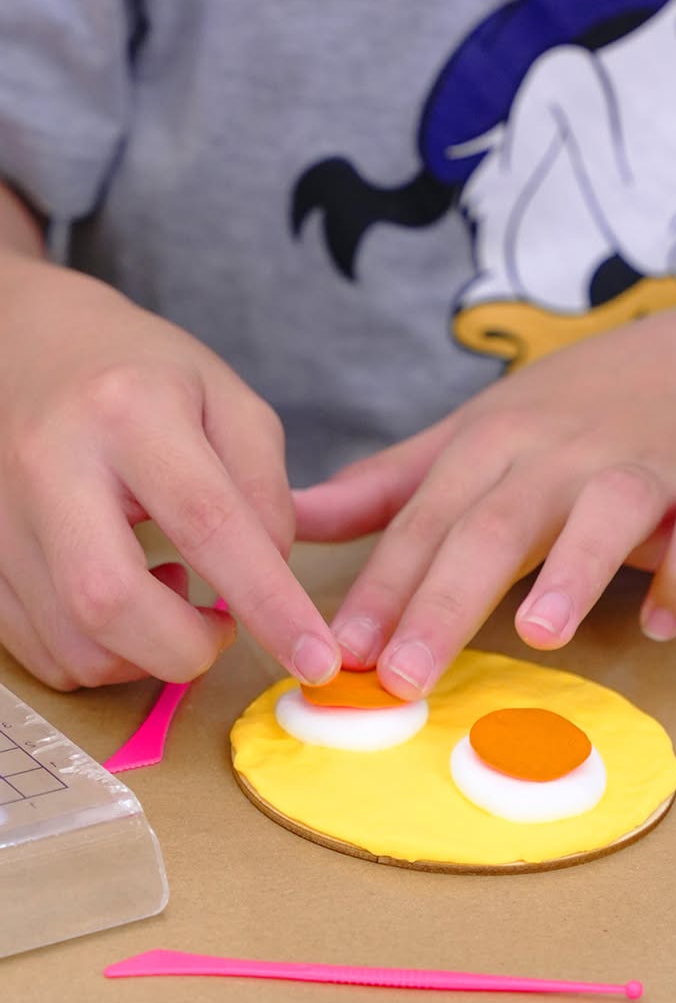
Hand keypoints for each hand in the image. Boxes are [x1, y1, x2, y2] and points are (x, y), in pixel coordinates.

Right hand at [0, 253, 338, 689]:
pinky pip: (42, 652)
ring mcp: (0, 516)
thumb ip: (265, 488)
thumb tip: (272, 582)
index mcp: (129, 410)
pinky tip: (125, 602)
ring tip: (170, 594)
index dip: (269, 603)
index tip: (317, 659)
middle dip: (187, 649)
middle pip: (110, 601)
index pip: (208, 523)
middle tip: (222, 628)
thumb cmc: (140, 375)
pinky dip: (102, 656)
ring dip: (145, 656)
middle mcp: (50, 464)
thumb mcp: (227, 400)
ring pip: (72, 643)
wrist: (23, 343)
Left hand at [295, 306, 675, 697]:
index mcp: (495, 442)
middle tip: (405, 675)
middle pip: (500, 523)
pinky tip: (664, 622)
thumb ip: (391, 485)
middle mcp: (564, 453)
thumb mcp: (476, 434)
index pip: (427, 519)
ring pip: (608, 510)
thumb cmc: (574, 415)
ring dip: (575, 569)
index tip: (339, 652)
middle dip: (448, 600)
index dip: (383, 586)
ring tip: (538, 633)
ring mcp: (646, 467)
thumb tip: (296, 518)